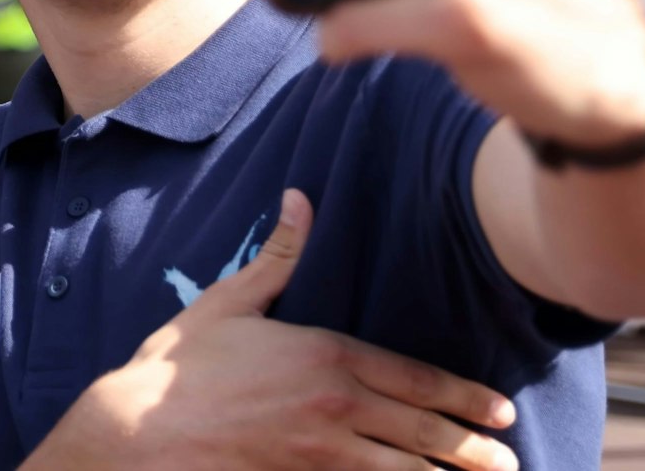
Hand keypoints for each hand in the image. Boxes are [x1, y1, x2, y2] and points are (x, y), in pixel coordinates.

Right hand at [27, 189, 518, 470]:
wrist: (137, 435)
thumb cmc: (176, 369)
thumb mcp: (227, 304)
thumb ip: (279, 258)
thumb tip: (300, 199)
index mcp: (324, 355)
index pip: (415, 378)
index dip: (464, 396)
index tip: (500, 409)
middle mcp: (335, 407)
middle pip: (424, 431)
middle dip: (474, 446)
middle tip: (507, 458)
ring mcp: (322, 454)